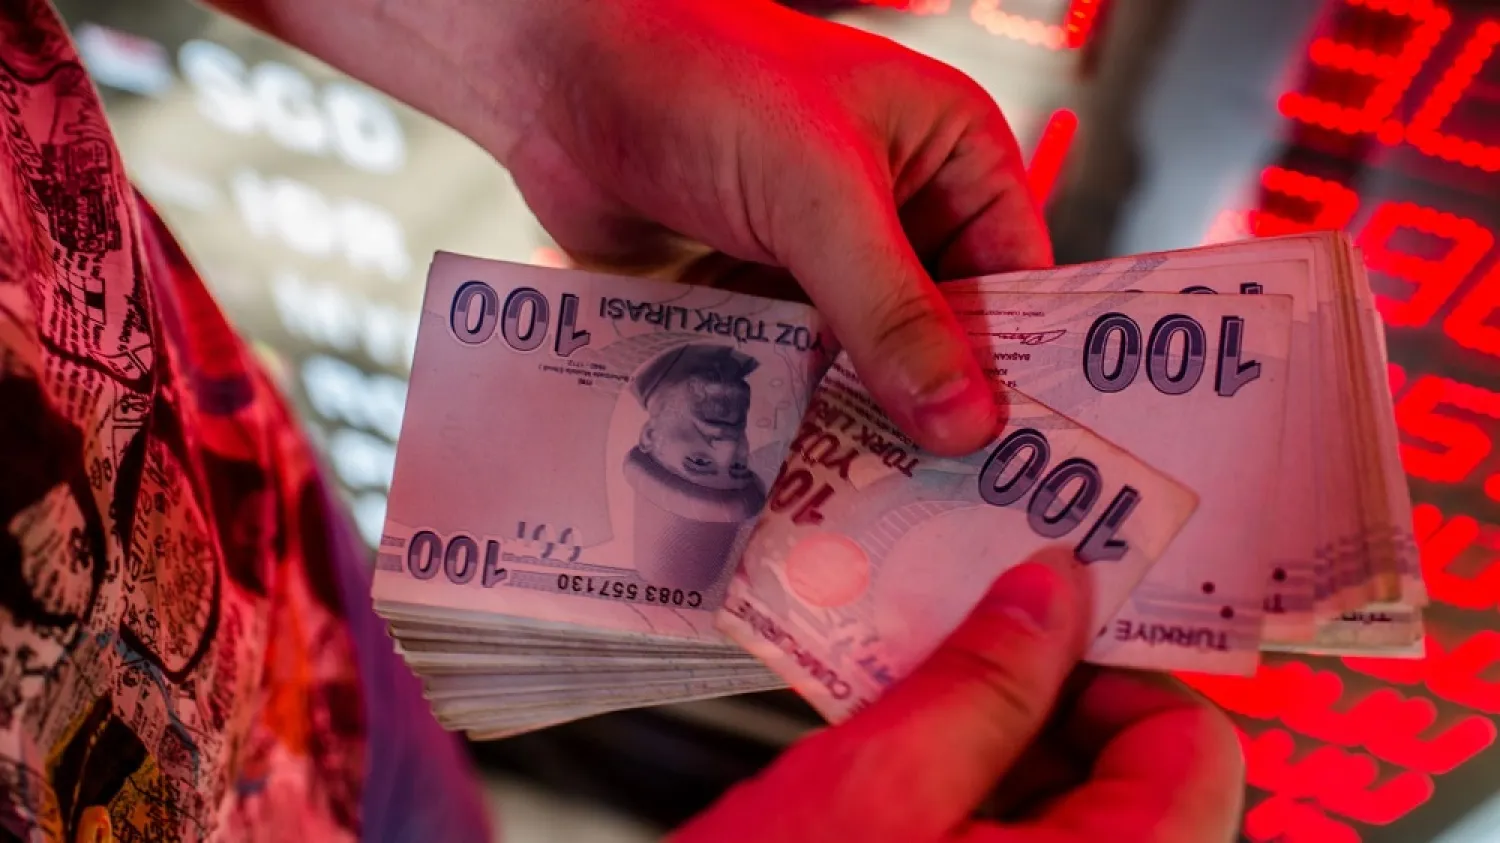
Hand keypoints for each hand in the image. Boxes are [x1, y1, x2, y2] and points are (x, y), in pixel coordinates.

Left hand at [499, 0, 1050, 454]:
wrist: (561, 74)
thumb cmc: (707, 82)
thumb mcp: (819, 194)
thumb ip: (891, 310)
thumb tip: (964, 423)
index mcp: (952, 155)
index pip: (1013, 281)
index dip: (1013, 370)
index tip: (1011, 465)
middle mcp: (899, 207)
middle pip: (938, 334)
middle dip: (928, 408)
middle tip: (937, 509)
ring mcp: (824, 252)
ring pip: (862, 359)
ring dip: (854, 420)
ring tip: (866, 511)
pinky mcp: (757, 287)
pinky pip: (793, 364)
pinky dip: (791, 408)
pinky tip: (794, 474)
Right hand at [669, 549, 1244, 842]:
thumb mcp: (876, 786)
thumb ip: (983, 677)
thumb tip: (1053, 587)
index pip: (1194, 744)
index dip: (1109, 670)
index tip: (1030, 634)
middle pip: (1144, 782)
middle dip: (1043, 713)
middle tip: (947, 677)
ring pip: (1086, 821)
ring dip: (1004, 762)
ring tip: (905, 748)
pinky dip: (983, 815)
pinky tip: (904, 803)